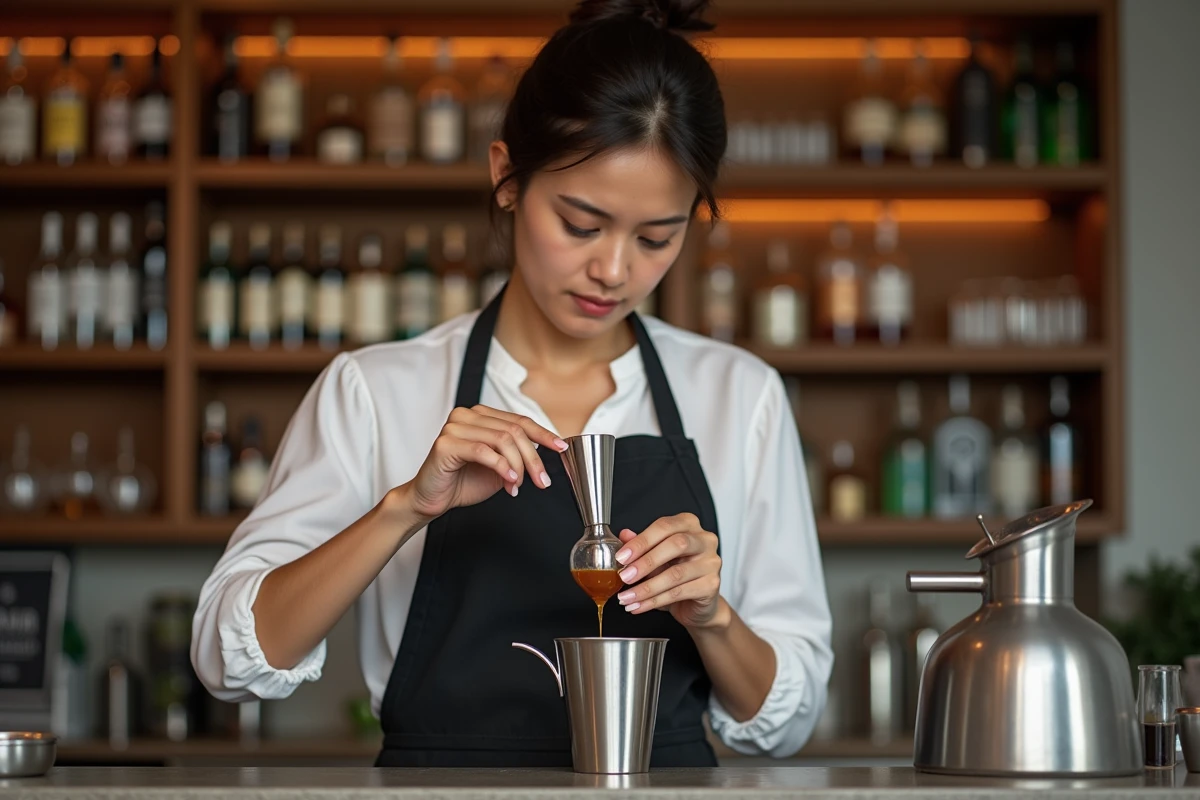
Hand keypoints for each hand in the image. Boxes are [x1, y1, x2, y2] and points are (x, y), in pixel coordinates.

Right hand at [402, 405, 566, 521]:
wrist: (432, 499)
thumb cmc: (463, 482)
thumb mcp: (500, 467)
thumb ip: (518, 455)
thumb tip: (547, 450)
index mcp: (481, 416)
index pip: (519, 420)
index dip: (543, 434)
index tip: (561, 447)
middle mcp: (467, 416)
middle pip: (514, 431)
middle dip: (533, 459)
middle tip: (541, 481)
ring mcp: (455, 427)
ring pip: (502, 440)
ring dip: (517, 467)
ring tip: (516, 486)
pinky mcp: (446, 443)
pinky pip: (483, 451)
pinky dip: (501, 467)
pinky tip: (508, 480)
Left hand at [613, 513, 725, 629]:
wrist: (697, 604)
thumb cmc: (677, 575)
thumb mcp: (656, 558)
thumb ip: (641, 545)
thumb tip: (624, 536)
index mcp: (689, 525)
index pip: (664, 526)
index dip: (641, 541)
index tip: (622, 557)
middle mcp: (704, 540)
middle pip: (676, 545)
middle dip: (646, 562)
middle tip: (625, 576)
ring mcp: (711, 562)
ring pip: (675, 573)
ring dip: (646, 587)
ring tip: (627, 597)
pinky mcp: (711, 585)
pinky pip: (679, 592)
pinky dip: (654, 601)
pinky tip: (640, 605)